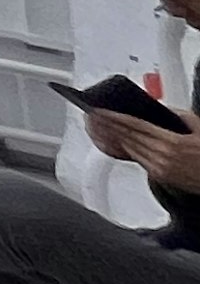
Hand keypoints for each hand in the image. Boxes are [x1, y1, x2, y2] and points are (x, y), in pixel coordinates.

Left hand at [84, 108, 199, 193]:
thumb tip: (159, 107)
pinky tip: (116, 141)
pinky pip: (137, 159)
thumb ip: (177, 115)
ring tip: (99, 126)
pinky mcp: (160, 176)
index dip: (114, 117)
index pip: (135, 126)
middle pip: (128, 136)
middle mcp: (163, 156)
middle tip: (93, 115)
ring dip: (113, 137)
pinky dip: (124, 149)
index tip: (100, 111)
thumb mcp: (198, 127)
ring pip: (130, 148)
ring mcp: (160, 168)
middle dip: (108, 125)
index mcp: (171, 142)